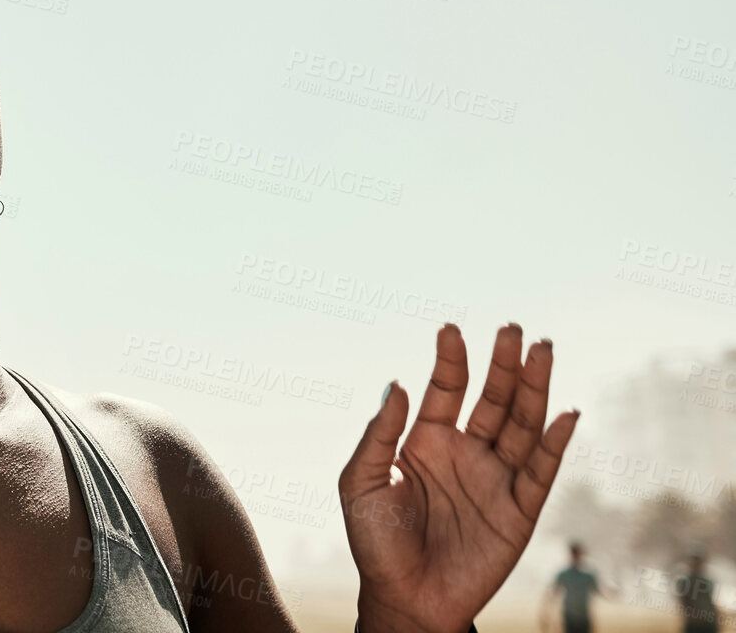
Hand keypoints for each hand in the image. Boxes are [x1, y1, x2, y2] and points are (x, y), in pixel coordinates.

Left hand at [338, 323, 579, 632]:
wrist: (403, 598)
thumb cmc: (375, 542)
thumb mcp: (361, 482)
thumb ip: (379, 434)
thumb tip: (396, 383)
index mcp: (425, 442)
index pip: (445, 390)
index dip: (451, 360)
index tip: (451, 329)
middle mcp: (464, 453)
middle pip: (492, 400)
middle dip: (503, 365)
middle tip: (513, 329)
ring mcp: (494, 480)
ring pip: (521, 426)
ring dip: (534, 390)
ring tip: (542, 351)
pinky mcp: (518, 512)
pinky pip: (541, 472)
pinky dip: (555, 443)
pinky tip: (565, 414)